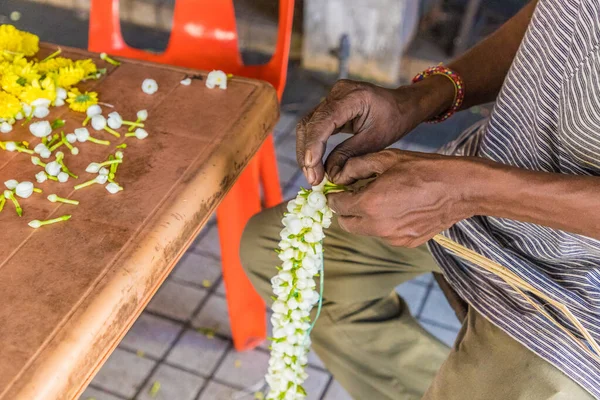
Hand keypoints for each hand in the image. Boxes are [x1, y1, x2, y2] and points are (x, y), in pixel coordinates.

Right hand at [296, 78, 453, 184]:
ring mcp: (331, 97)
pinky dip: (311, 146)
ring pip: (307, 126)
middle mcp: (337, 93)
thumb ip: (349, 154)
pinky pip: (313, 126)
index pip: (324, 121)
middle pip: (310, 124)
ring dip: (305, 152)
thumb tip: (328, 174)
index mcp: (353, 96)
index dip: (314, 146)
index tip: (311, 168)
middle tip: (313, 179)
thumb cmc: (394, 120)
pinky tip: (313, 164)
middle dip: (307, 154)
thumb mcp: (375, 141)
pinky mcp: (329, 106)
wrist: (401, 105)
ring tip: (312, 175)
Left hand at [327, 149, 480, 246]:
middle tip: (353, 196)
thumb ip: (356, 167)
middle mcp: (378, 226)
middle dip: (346, 210)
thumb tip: (338, 175)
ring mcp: (393, 237)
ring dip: (365, 217)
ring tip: (381, 198)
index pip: (337, 206)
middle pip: (347, 224)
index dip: (333, 197)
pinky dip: (384, 223)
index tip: (336, 191)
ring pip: (366, 230)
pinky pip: (385, 234)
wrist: (461, 189)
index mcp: (369, 204)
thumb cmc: (424, 169)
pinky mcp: (407, 242)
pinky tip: (398, 207)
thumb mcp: (387, 158)